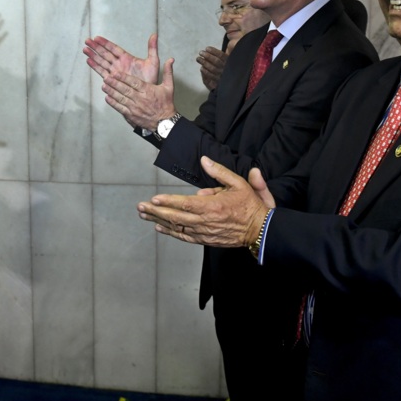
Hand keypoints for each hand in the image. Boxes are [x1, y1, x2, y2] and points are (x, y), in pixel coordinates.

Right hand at [84, 33, 159, 83]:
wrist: (147, 95)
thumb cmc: (151, 79)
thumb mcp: (153, 62)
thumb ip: (152, 48)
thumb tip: (154, 34)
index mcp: (127, 58)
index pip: (114, 48)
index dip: (105, 43)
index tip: (97, 38)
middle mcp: (119, 64)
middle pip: (105, 54)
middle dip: (96, 47)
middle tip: (87, 41)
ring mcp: (115, 72)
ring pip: (102, 62)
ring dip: (93, 55)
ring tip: (85, 49)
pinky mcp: (112, 80)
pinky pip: (102, 72)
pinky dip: (95, 66)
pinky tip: (88, 61)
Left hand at [102, 59, 176, 129]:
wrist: (165, 122)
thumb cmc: (166, 104)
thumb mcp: (169, 87)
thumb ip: (168, 72)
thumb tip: (170, 60)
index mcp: (148, 90)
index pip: (134, 82)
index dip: (124, 77)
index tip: (116, 73)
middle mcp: (140, 99)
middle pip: (125, 89)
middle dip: (114, 83)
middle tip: (106, 77)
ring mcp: (135, 107)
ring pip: (121, 98)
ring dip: (111, 92)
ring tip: (104, 86)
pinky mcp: (131, 115)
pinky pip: (120, 108)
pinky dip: (113, 103)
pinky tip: (107, 98)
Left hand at [137, 157, 270, 247]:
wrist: (260, 230)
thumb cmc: (251, 206)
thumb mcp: (239, 183)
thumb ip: (220, 172)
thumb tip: (204, 160)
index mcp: (212, 206)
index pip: (185, 203)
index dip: (168, 201)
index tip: (154, 199)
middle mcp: (205, 221)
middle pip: (175, 217)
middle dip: (156, 211)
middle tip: (140, 207)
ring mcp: (204, 232)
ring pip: (177, 227)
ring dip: (159, 221)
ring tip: (144, 215)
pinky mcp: (206, 240)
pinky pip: (184, 236)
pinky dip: (171, 232)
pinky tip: (160, 227)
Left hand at [197, 46, 227, 90]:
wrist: (231, 86)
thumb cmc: (226, 70)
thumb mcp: (227, 61)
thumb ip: (221, 56)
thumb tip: (210, 50)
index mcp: (230, 62)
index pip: (221, 55)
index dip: (213, 51)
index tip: (206, 48)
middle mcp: (227, 68)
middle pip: (216, 61)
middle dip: (207, 56)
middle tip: (200, 52)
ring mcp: (223, 75)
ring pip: (213, 68)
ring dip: (204, 63)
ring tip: (198, 59)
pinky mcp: (219, 82)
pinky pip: (211, 76)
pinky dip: (205, 72)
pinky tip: (201, 68)